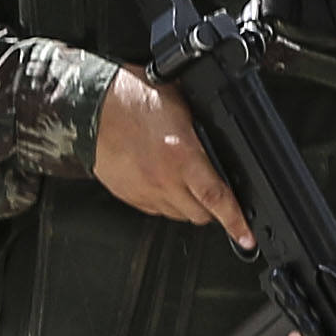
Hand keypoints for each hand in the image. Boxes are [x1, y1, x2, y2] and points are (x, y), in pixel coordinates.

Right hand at [92, 69, 252, 247]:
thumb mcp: (180, 106)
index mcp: (181, 155)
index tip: (247, 238)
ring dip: (187, 205)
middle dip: (213, 210)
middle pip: (200, 215)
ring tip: (184, 181)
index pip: (216, 198)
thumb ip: (203, 131)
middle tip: (214, 192)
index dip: (235, 221)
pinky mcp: (129, 196)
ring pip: (178, 215)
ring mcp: (144, 191)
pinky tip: (162, 180)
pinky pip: (156, 210)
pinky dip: (166, 202)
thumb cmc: (131, 97)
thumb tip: (222, 144)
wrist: (89, 106)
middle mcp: (163, 179)